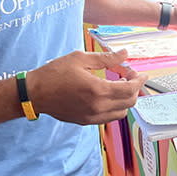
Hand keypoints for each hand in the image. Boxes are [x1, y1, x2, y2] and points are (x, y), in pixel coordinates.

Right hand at [26, 49, 147, 124]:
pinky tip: (108, 95)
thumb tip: (124, 54)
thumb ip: (106, 58)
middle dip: (134, 89)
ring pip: (121, 112)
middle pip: (129, 102)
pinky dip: (115, 107)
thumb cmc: (55, 73)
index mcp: (98, 90)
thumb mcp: (80, 59)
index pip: (130, 89)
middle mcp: (98, 107)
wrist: (34, 93)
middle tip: (129, 76)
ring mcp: (92, 117)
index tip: (142, 74)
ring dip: (125, 99)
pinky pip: (109, 117)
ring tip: (119, 85)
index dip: (139, 81)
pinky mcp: (86, 121)